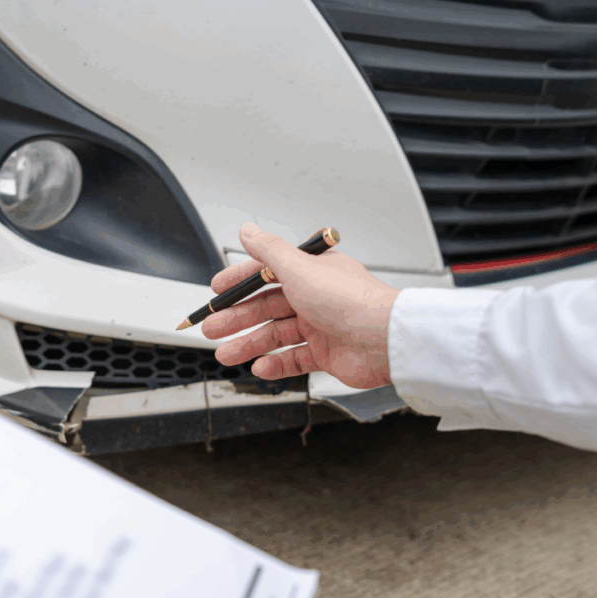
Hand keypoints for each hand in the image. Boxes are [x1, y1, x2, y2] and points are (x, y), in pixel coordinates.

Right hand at [203, 223, 399, 388]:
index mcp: (310, 271)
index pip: (266, 274)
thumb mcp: (300, 268)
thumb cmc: (350, 301)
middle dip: (237, 318)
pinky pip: (294, 359)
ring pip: (276, 335)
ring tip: (226, 354)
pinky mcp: (327, 354)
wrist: (383, 340)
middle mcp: (315, 296)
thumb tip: (249, 230)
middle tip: (212, 328)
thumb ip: (269, 251)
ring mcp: (321, 326)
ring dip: (249, 344)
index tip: (216, 292)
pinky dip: (275, 364)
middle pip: (266, 307)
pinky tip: (260, 367)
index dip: (239, 283)